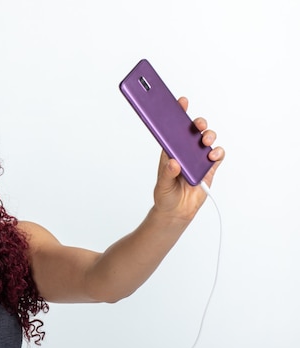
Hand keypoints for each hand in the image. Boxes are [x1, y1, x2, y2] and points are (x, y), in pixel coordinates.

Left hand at [153, 97, 224, 220]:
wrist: (177, 212)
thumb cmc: (165, 195)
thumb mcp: (162, 185)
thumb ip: (167, 174)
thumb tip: (174, 162)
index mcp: (170, 150)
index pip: (173, 128)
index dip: (178, 113)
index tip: (181, 102)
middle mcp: (185, 151)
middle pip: (194, 131)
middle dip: (198, 123)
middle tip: (198, 125)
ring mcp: (198, 159)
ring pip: (207, 140)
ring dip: (208, 136)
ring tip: (205, 142)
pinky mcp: (209, 169)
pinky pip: (217, 156)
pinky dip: (217, 153)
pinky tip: (212, 156)